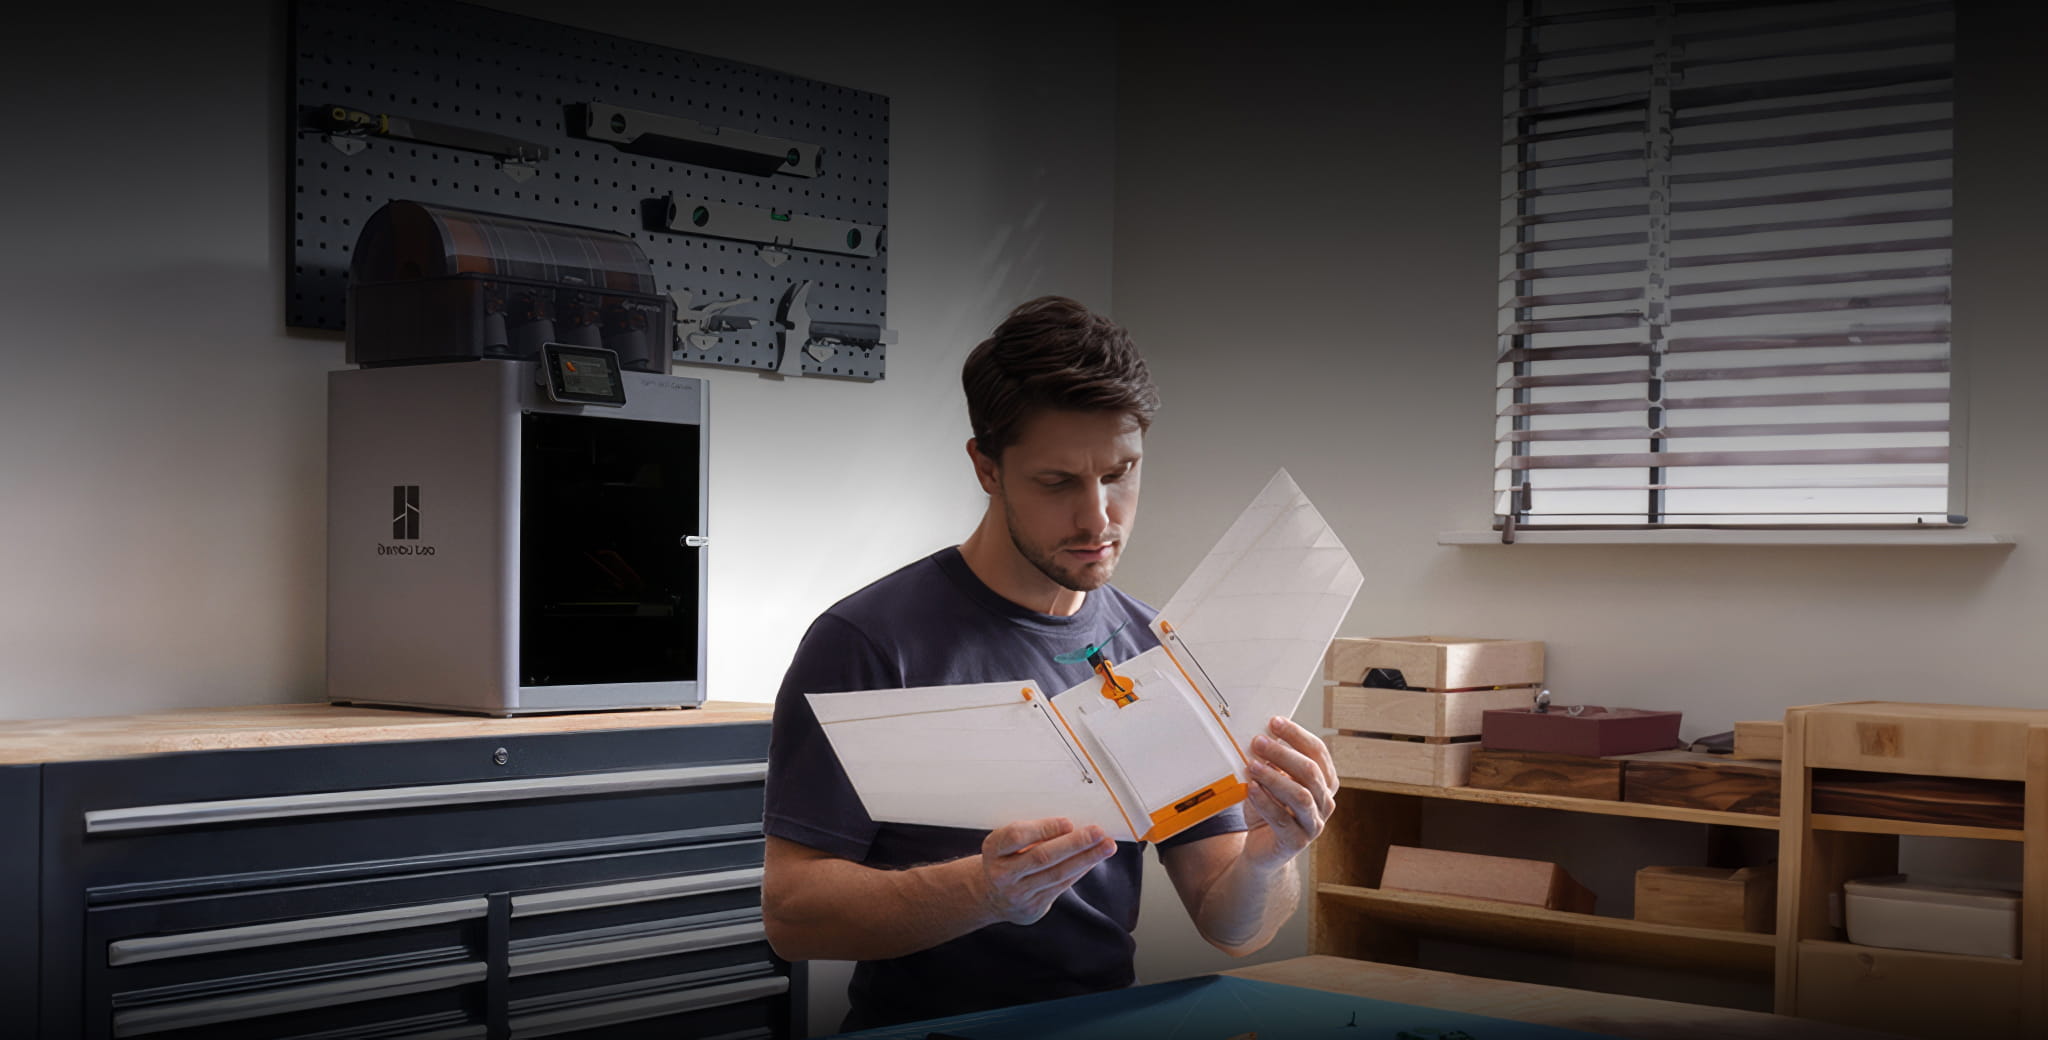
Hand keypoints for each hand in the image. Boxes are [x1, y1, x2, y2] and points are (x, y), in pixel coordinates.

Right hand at [977, 817, 1117, 925]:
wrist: (992, 897)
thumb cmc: (1005, 860)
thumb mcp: (1005, 843)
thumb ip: (1030, 833)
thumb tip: (1071, 823)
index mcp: (993, 850)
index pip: (1016, 836)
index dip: (1043, 829)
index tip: (1068, 822)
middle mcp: (1002, 873)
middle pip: (1042, 856)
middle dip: (1074, 843)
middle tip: (1097, 832)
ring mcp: (1018, 893)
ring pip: (1057, 873)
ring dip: (1086, 858)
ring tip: (1106, 846)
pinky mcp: (1033, 906)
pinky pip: (1062, 886)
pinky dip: (1080, 871)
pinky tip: (1093, 860)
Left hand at [1242, 715, 1337, 873]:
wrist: (1263, 849)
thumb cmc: (1268, 809)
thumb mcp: (1270, 781)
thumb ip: (1271, 763)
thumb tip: (1261, 738)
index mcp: (1324, 781)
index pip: (1318, 752)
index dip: (1297, 735)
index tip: (1274, 722)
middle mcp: (1325, 802)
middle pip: (1310, 771)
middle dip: (1283, 753)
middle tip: (1259, 741)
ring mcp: (1314, 824)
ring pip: (1300, 795)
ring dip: (1274, 777)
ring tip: (1252, 765)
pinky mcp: (1297, 842)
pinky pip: (1282, 819)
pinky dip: (1265, 802)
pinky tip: (1252, 788)